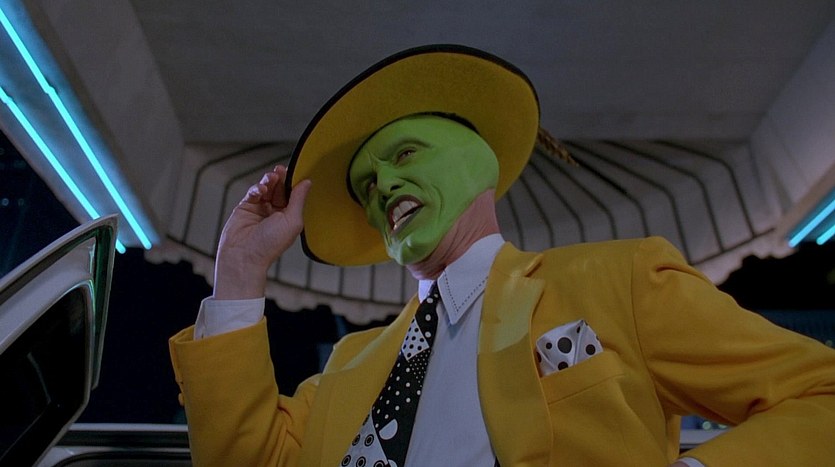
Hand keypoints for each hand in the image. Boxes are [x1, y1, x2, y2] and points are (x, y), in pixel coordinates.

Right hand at [213, 165, 311, 298]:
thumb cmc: (269, 245)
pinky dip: (257, 188)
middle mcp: (276, 213)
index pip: (294, 195)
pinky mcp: (246, 207)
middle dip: (281, 179)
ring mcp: (261, 209)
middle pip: (280, 189)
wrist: (244, 255)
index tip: (295, 171)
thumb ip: (299, 199)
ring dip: (269, 181)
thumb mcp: (292, 220)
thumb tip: (307, 182)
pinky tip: (260, 190)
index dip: (294, 183)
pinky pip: (253, 192)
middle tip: (280, 170)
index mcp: (290, 217)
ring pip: (267, 188)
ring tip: (271, 178)